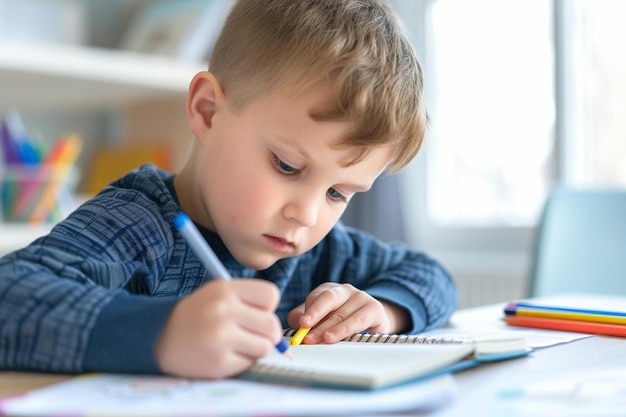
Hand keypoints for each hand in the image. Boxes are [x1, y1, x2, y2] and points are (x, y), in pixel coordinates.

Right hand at [155, 279, 282, 378]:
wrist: (158, 336)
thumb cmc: (197, 314)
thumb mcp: (218, 294)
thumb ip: (250, 302)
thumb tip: (280, 333)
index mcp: (225, 289)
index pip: (271, 295)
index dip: (267, 307)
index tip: (254, 312)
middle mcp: (223, 310)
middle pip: (272, 325)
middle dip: (266, 332)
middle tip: (249, 333)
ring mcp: (220, 337)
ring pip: (265, 347)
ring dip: (254, 348)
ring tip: (235, 344)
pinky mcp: (218, 363)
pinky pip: (249, 364)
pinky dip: (241, 361)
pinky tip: (223, 354)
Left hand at [286, 283, 405, 343]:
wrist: (374, 325)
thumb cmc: (343, 323)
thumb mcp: (323, 320)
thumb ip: (307, 321)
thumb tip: (296, 325)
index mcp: (329, 290)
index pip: (316, 297)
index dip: (308, 310)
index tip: (300, 324)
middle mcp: (344, 290)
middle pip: (329, 298)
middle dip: (316, 313)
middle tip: (305, 327)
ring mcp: (360, 297)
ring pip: (343, 312)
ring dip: (331, 327)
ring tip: (322, 338)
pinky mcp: (374, 308)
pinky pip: (359, 320)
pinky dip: (346, 329)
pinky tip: (337, 336)